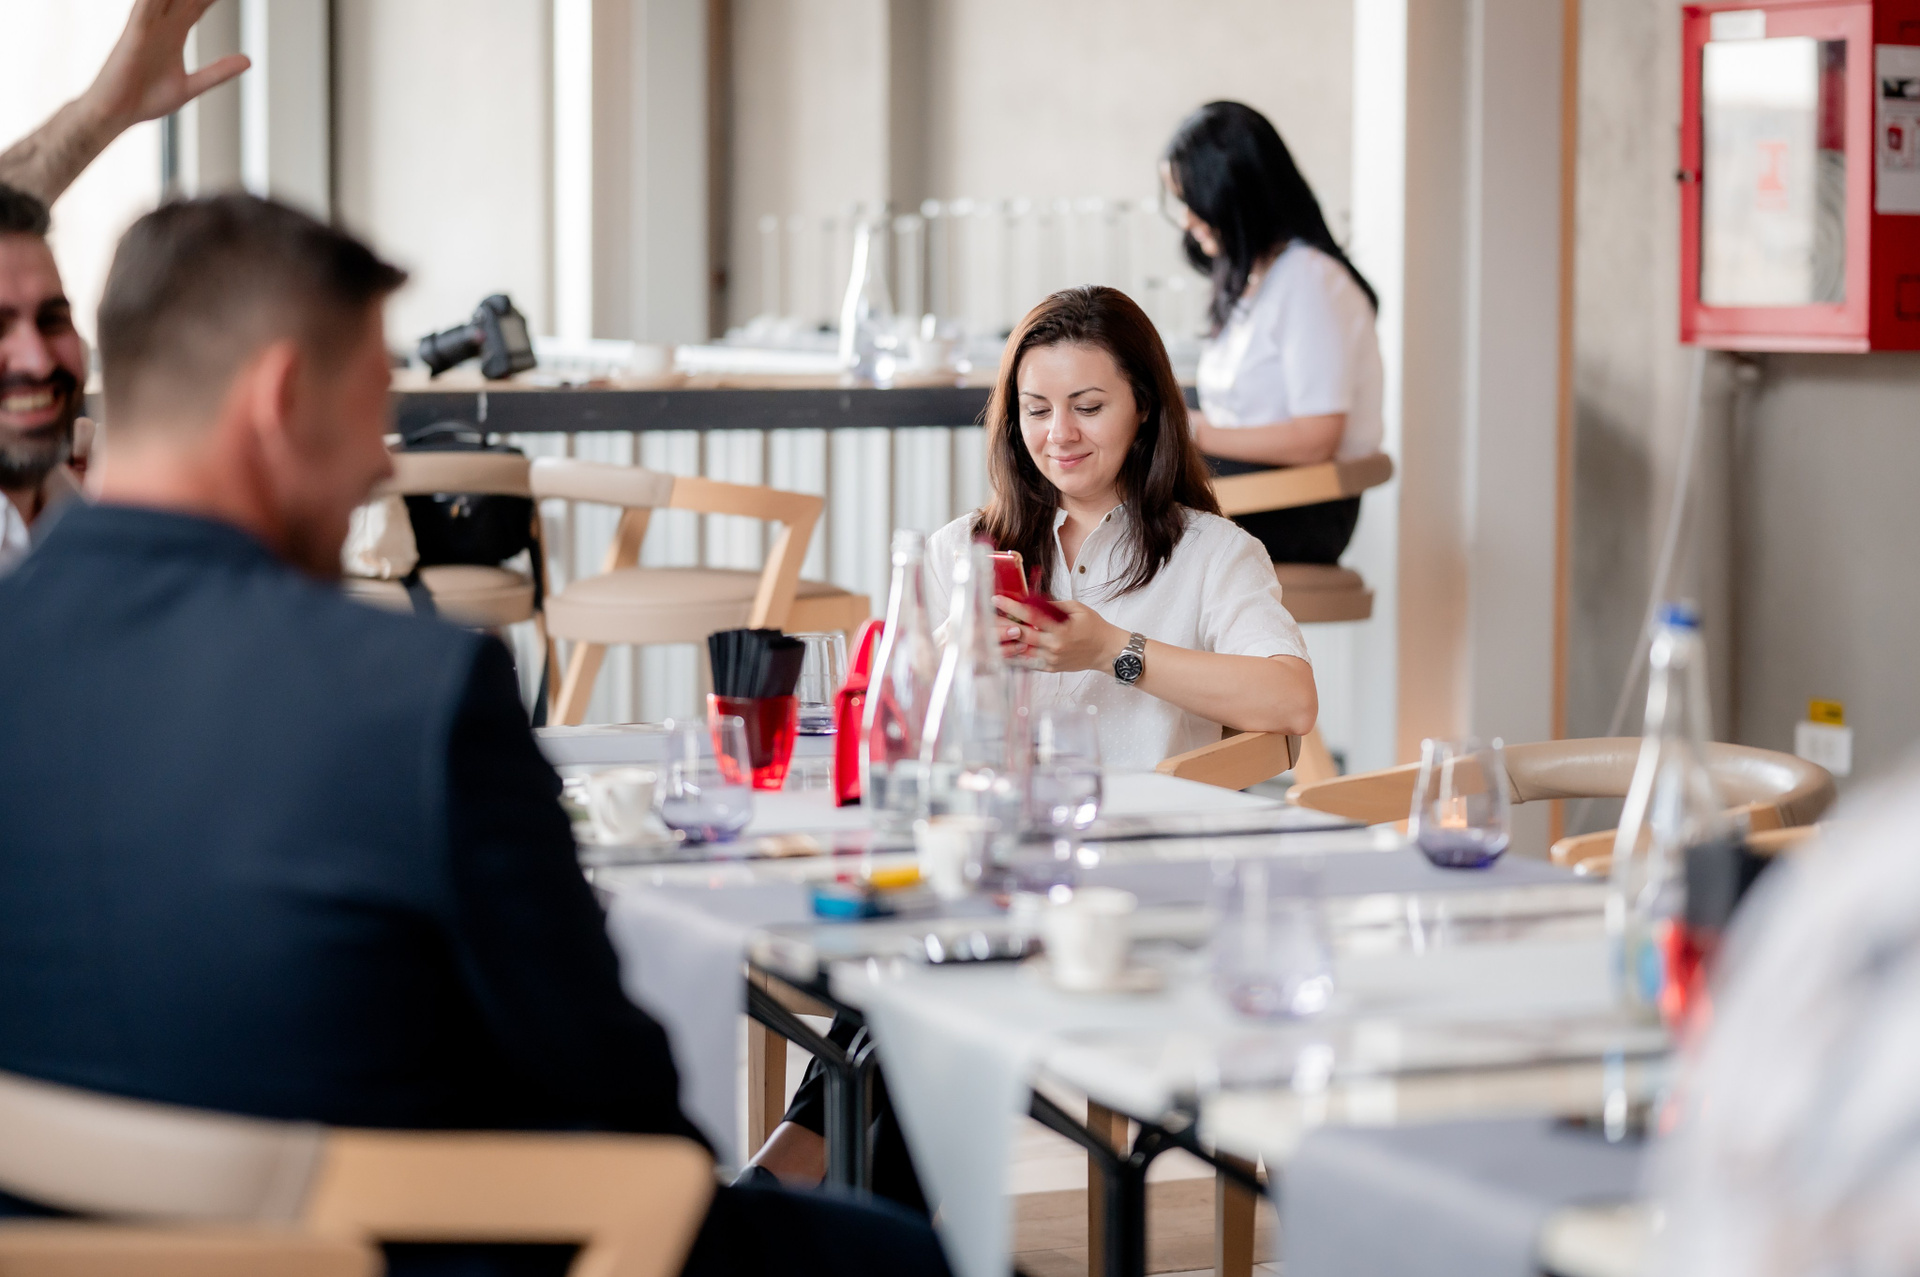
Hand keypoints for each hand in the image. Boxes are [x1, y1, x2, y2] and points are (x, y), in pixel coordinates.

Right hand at [83, 0, 250, 128]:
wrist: (116, 115)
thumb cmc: (145, 100)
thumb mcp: (191, 86)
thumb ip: (218, 71)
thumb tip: (248, 60)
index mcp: (175, 33)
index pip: (199, 3)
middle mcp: (161, 24)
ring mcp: (146, 27)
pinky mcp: (133, 35)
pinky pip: (144, 9)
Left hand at [994, 595, 1126, 674]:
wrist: (1106, 651)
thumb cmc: (1093, 626)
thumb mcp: (1076, 608)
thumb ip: (1053, 605)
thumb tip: (1031, 600)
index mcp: (1061, 629)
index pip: (1031, 616)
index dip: (1012, 607)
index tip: (996, 599)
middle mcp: (1054, 646)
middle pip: (1021, 635)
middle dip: (1002, 624)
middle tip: (986, 615)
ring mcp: (1051, 659)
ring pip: (1022, 651)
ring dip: (1005, 642)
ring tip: (990, 632)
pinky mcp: (1051, 668)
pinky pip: (1029, 662)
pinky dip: (1015, 656)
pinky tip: (1003, 649)